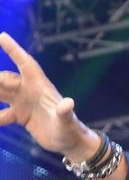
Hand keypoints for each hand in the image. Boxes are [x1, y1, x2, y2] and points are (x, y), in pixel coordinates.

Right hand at [0, 32, 96, 158]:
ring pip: (0, 93)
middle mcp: (30, 92)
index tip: (2, 36)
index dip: (14, 50)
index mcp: (40, 87)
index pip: (25, 64)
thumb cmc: (70, 130)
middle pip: (5, 78)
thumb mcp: (67, 122)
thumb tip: (68, 103)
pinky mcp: (20, 115)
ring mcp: (24, 103)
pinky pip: (0, 113)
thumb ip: (65, 113)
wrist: (70, 143)